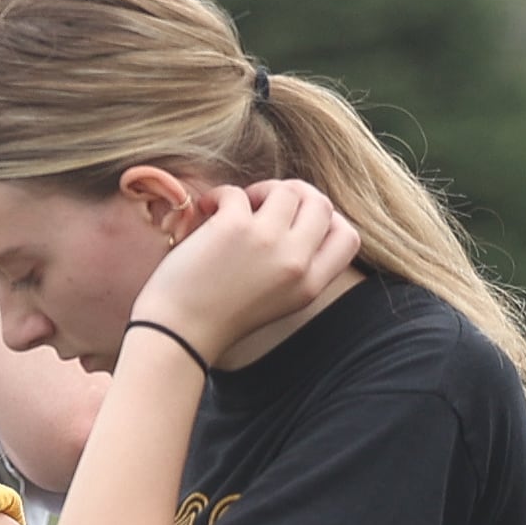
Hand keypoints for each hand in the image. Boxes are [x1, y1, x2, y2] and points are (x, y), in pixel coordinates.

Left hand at [131, 180, 360, 364]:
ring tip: (236, 209)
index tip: (296, 220)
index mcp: (311, 286)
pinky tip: (205, 211)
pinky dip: (219, 195)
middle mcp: (296, 263)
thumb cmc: (217, 317)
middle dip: (295, 195)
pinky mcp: (234, 228)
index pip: (348, 237)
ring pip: (286, 190)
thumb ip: (296, 267)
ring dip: (260, 190)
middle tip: (262, 207)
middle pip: (322, 204)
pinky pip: (237, 191)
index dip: (327, 220)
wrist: (177, 334)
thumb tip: (296, 214)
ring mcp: (268, 242)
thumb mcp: (276, 300)